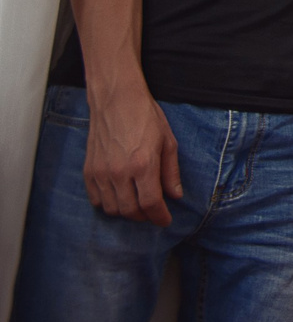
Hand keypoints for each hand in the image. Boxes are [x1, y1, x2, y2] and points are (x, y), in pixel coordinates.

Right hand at [83, 87, 181, 224]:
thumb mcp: (168, 141)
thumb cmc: (145, 117)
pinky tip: (119, 197)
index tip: (165, 221)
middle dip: (144, 216)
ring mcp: (101, 173)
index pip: (151, 203)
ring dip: (126, 212)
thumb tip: (175, 195)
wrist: (116, 100)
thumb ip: (171, 171)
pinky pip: (96, 199)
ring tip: (137, 205)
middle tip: (153, 213)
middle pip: (130, 211)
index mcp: (143, 165)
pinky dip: (108, 204)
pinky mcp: (89, 171)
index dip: (160, 217)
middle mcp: (119, 172)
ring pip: (112, 209)